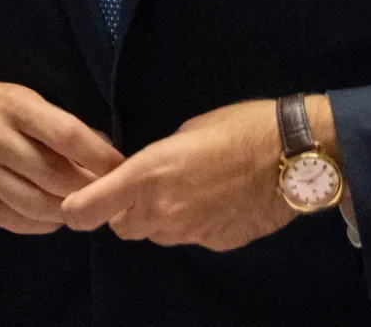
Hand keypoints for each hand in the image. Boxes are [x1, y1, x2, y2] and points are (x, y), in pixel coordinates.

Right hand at [0, 77, 123, 235]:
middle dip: (88, 187)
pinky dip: (43, 223)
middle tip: (109, 192)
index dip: (99, 155)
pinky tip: (57, 215)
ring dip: (68, 208)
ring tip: (86, 205)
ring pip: (37, 203)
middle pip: (54, 175)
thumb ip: (57, 125)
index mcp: (12, 105)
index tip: (121, 166)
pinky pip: (15, 221)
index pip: (66, 135)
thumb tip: (104, 151)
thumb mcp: (21, 99)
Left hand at [59, 98, 297, 251]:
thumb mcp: (185, 131)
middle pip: (121, 227)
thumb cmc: (240, 126)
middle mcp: (161, 211)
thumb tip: (147, 174)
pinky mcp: (214, 243)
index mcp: (147, 175)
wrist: (294, 154)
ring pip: (155, 234)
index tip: (80, 198)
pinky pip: (189, 237)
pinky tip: (216, 200)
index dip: (77, 207)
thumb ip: (156, 160)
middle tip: (147, 186)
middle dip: (125, 210)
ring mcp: (189, 232)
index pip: (85, 211)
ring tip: (188, 190)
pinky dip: (193, 223)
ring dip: (159, 218)